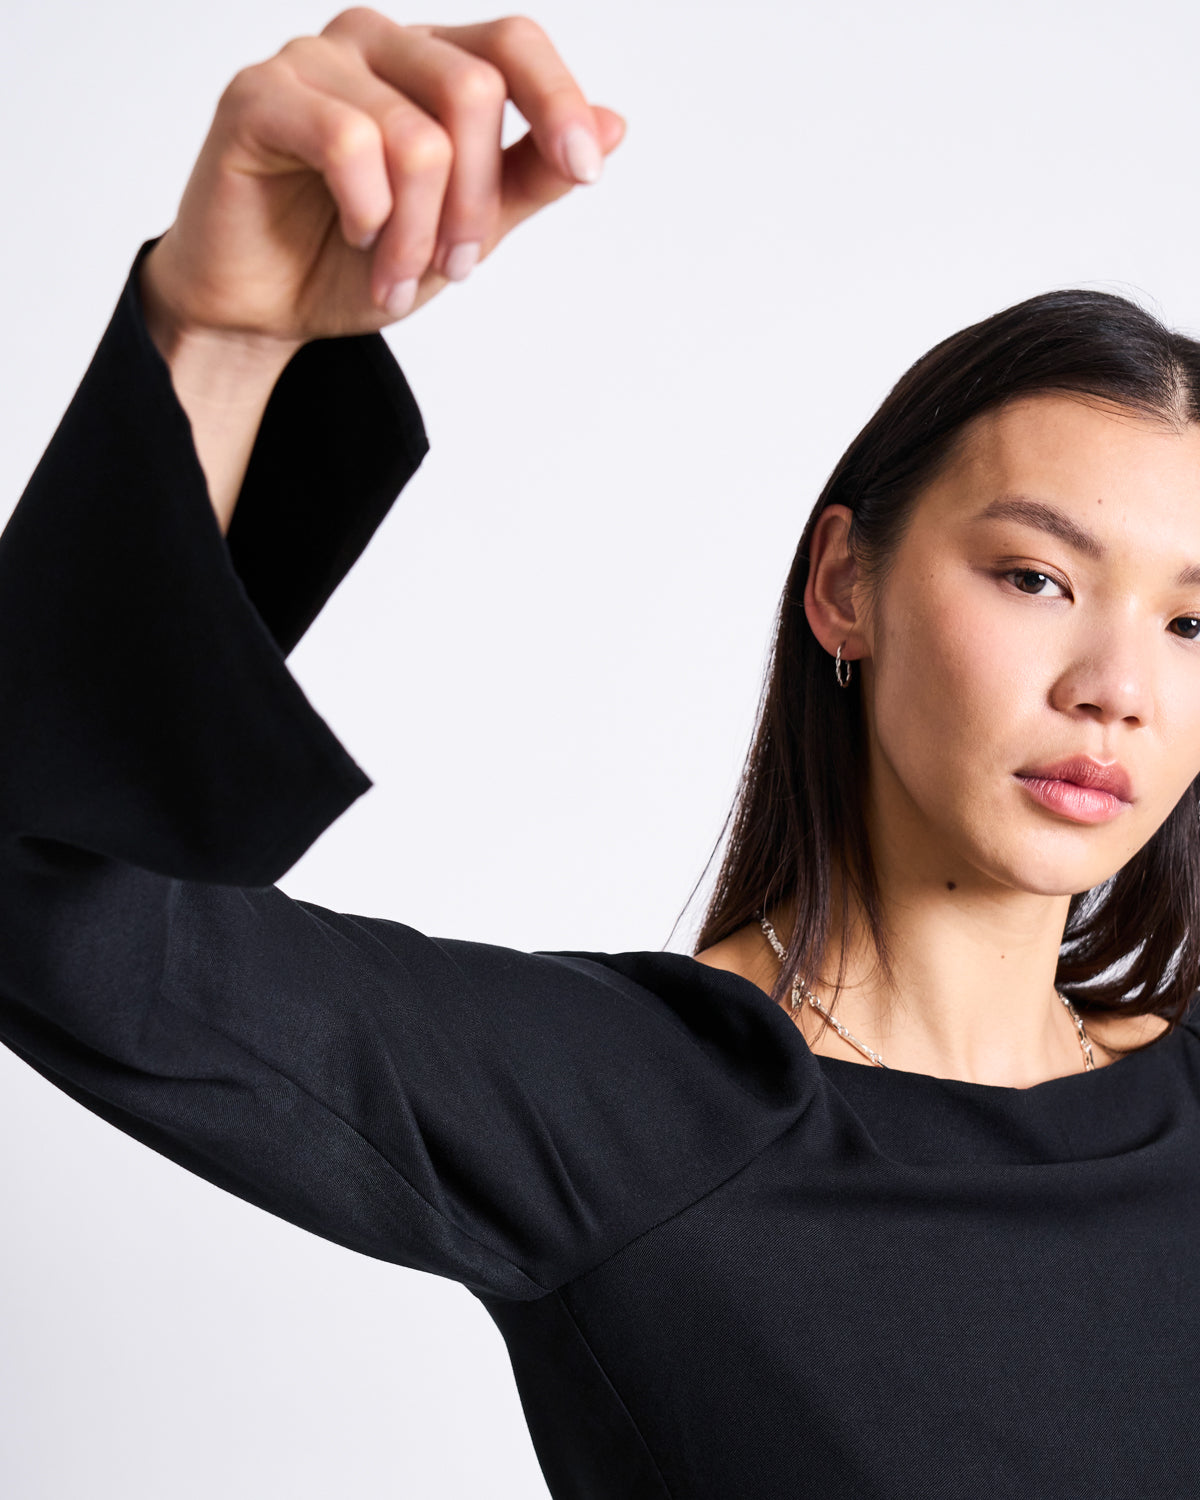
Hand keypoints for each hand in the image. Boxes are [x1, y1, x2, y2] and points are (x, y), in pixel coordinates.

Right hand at [139, 9, 625, 354]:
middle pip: (474, 91)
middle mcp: (376, 45)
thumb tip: (614, 126)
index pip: (512, 44)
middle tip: (455, 269)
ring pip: (417, 135)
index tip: (583, 171)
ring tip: (396, 280)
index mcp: (429, 64)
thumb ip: (531, 178)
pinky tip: (358, 241)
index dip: (558, 100)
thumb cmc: (355, 262)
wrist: (264, 310)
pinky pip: (347, 140)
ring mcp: (315, 61)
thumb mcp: (466, 231)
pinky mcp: (259, 96)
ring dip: (418, 234)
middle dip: (476, 204)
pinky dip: (369, 213)